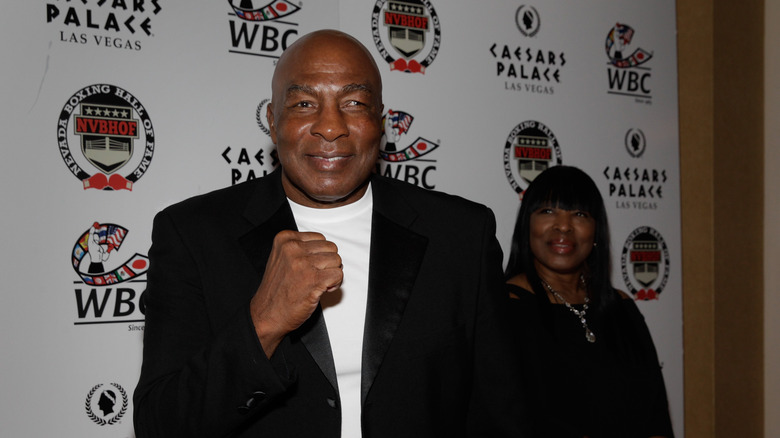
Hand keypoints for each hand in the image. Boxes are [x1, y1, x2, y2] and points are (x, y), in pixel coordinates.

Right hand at [249, 230, 342, 356]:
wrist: (267, 314)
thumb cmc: (276, 291)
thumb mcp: (282, 259)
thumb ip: (301, 249)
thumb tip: (325, 250)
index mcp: (285, 239)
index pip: (320, 238)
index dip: (320, 254)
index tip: (312, 265)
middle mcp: (293, 249)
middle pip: (331, 248)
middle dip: (328, 263)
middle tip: (317, 275)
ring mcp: (303, 264)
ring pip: (337, 261)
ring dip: (332, 273)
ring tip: (319, 282)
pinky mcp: (314, 279)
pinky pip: (338, 275)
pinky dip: (335, 284)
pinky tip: (322, 289)